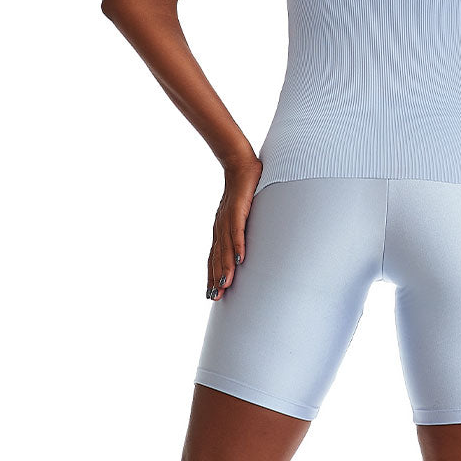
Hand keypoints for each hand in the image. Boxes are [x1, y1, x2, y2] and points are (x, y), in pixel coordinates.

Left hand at [207, 156, 262, 299]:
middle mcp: (220, 226)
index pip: (214, 256)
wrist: (241, 164)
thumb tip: (248, 246)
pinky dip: (237, 245)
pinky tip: (239, 259)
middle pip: (216, 256)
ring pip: (224, 246)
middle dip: (215, 277)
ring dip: (224, 267)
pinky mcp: (237, 208)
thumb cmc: (244, 189)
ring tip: (225, 284)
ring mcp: (227, 217)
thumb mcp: (242, 213)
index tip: (212, 293)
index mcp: (220, 229)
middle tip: (214, 297)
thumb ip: (242, 229)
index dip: (212, 275)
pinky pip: (236, 230)